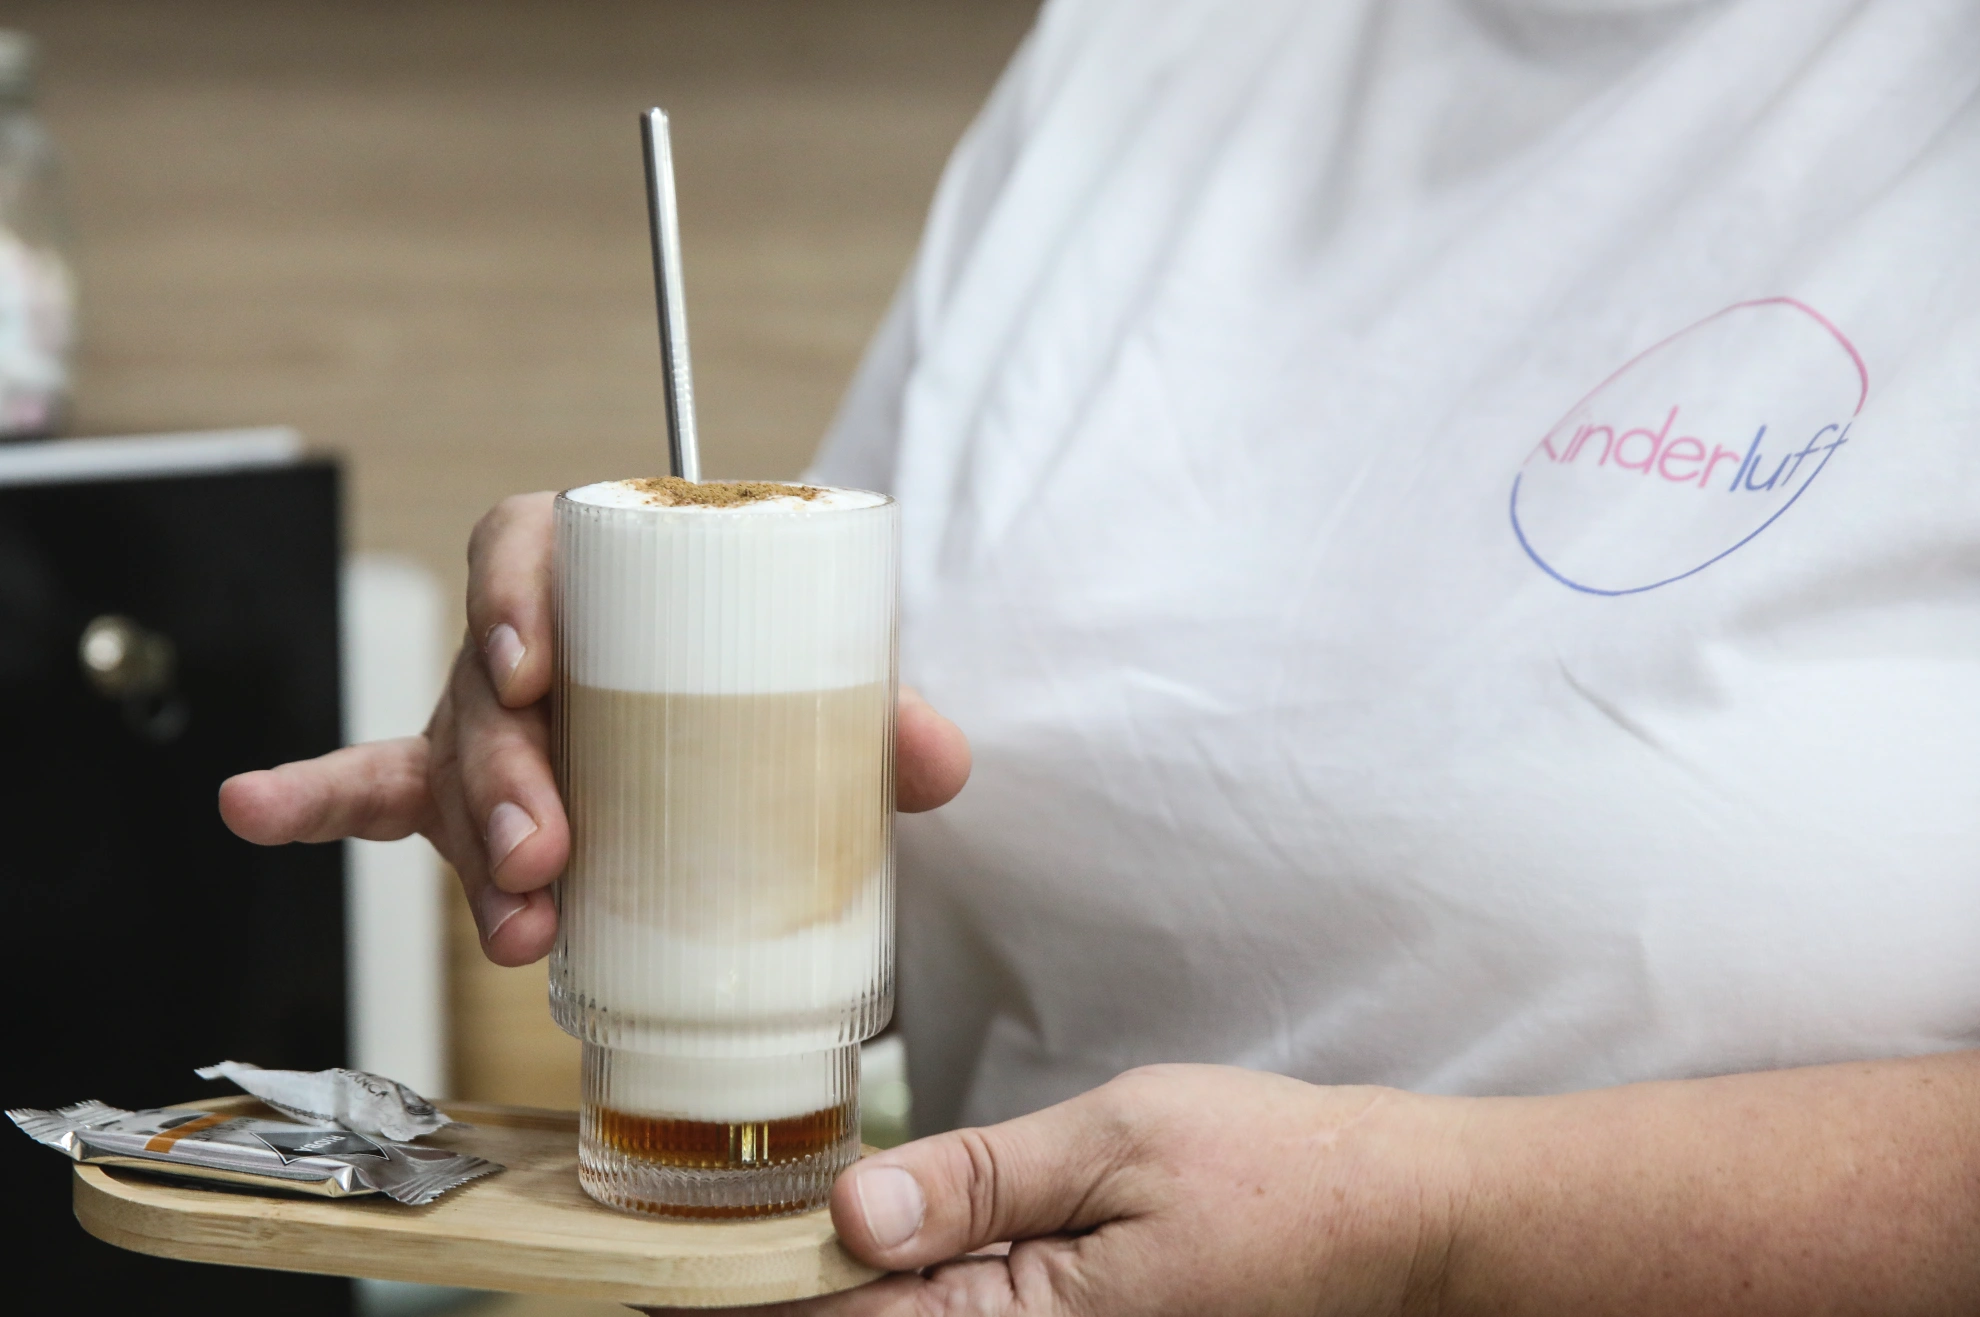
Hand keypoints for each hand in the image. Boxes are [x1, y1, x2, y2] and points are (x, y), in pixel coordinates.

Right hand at [216, 491, 971, 966]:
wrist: (773, 738)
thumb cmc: (782, 690)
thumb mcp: (839, 701)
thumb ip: (887, 719)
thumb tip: (938, 757)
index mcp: (616, 578)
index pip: (530, 541)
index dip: (512, 594)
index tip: (532, 666)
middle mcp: (539, 644)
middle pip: (480, 681)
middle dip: (499, 774)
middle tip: (542, 853)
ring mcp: (496, 721)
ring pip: (443, 765)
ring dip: (467, 846)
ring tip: (516, 924)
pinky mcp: (476, 792)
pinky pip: (379, 790)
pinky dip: (318, 801)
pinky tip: (252, 807)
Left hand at [655, 1065, 1463, 1316]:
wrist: (1393, 1225)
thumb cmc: (1273, 1177)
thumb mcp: (1118, 1146)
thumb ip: (979, 1181)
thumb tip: (848, 1214)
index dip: (731, 1300)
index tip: (640, 1272)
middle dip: (762, 1306)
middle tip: (659, 1262)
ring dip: (826, 1300)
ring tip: (731, 1253)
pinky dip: (895, 1296)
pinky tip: (855, 1252)